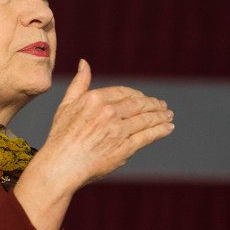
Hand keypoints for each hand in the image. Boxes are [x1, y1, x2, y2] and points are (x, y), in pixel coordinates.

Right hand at [36, 58, 174, 191]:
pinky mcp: (125, 148)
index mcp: (95, 99)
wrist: (60, 166)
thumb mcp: (66, 105)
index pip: (124, 92)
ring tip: (168, 115)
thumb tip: (84, 63)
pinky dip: (160, 131)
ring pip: (146, 119)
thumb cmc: (61, 137)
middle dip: (153, 104)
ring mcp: (118, 130)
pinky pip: (147, 136)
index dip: (137, 94)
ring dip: (161, 116)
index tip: (144, 98)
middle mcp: (108, 112)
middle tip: (163, 106)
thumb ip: (79, 83)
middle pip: (138, 104)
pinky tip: (167, 128)